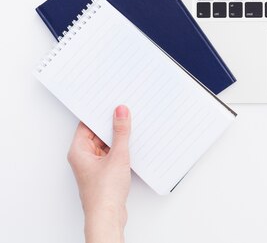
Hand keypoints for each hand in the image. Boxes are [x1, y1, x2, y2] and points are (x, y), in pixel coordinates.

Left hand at [67, 105, 130, 242]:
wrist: (107, 216)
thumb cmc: (104, 192)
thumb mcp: (117, 155)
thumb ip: (120, 132)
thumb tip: (120, 112)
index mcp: (78, 151)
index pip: (87, 125)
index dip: (100, 114)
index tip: (113, 106)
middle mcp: (83, 157)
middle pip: (97, 134)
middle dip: (111, 127)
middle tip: (125, 116)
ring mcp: (93, 166)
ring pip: (105, 145)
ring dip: (117, 140)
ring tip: (130, 134)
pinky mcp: (103, 173)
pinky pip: (111, 155)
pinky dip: (120, 151)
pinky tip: (131, 148)